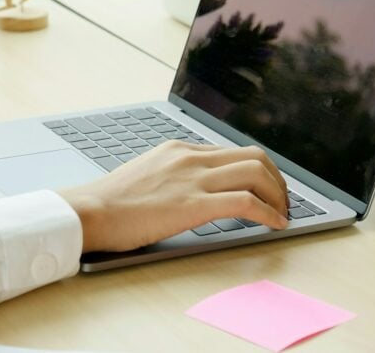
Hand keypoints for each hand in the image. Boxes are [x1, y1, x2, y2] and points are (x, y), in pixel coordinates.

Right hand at [59, 141, 288, 252]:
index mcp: (179, 149)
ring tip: (283, 214)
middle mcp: (190, 157)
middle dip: (277, 180)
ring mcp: (193, 178)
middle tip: (283, 202)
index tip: (266, 189)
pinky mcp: (193, 204)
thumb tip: (189, 191)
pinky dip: (269, 213)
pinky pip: (246, 202)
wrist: (91, 211)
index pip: (233, 151)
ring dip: (279, 195)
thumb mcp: (146, 175)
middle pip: (254, 156)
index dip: (258, 171)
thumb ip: (171, 176)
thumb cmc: (111, 202)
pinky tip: (275, 225)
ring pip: (256, 173)